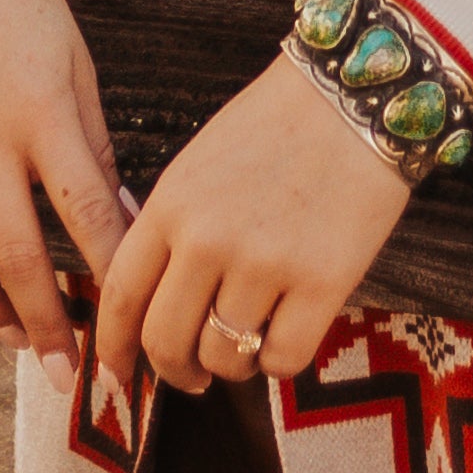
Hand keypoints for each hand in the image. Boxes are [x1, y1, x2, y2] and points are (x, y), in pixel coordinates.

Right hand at [0, 0, 131, 375]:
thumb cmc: (21, 3)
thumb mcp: (74, 64)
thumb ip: (93, 149)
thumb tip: (124, 230)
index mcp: (41, 110)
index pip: (86, 218)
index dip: (111, 284)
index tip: (132, 331)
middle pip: (16, 256)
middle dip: (48, 325)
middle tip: (73, 371)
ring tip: (19, 343)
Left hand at [94, 46, 410, 407]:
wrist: (358, 96)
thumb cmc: (279, 127)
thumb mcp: (199, 165)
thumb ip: (171, 228)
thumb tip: (150, 301)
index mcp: (170, 204)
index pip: (120, 296)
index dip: (114, 348)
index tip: (119, 374)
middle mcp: (208, 239)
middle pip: (165, 341)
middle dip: (175, 372)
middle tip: (193, 377)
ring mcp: (265, 263)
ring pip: (225, 357)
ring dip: (232, 365)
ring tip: (250, 342)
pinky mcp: (323, 282)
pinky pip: (283, 359)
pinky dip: (280, 361)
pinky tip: (289, 334)